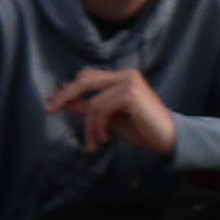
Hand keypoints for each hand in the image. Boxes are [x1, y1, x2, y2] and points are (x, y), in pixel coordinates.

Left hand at [47, 63, 178, 158]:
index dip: (69, 91)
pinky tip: (106, 139)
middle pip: (84, 80)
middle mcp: (124, 75)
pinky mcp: (130, 94)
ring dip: (90, 127)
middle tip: (50, 110)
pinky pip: (102, 109)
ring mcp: (128, 82)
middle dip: (66, 96)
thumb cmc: (144, 130)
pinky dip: (99, 127)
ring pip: (94, 102)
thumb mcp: (112, 120)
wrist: (169, 140)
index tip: (52, 105)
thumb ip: (93, 110)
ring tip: (95, 145)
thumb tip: (69, 104)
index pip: (88, 79)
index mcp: (121, 78)